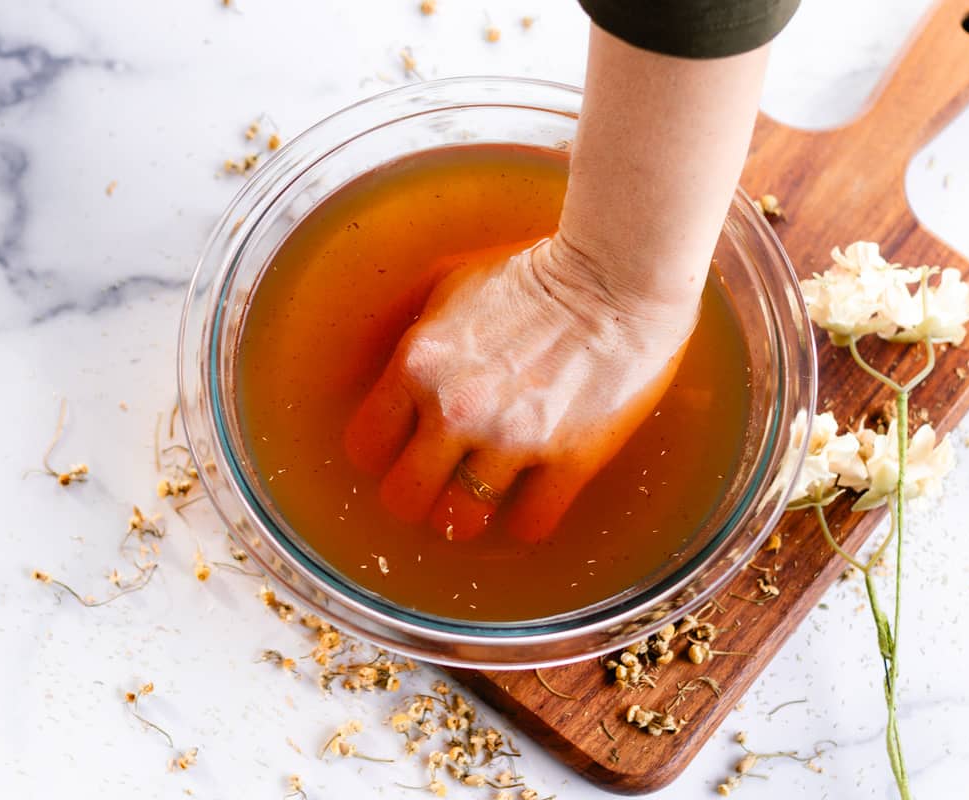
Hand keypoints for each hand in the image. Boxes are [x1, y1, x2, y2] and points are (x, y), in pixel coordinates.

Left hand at [344, 236, 694, 542]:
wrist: (619, 275)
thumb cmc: (532, 273)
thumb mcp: (445, 281)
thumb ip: (394, 326)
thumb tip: (349, 374)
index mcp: (419, 364)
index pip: (365, 446)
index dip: (384, 453)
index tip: (406, 447)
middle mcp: (456, 409)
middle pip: (404, 497)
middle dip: (420, 493)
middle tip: (443, 480)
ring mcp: (514, 438)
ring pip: (461, 519)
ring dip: (471, 511)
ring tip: (490, 489)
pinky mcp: (571, 458)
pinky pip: (530, 524)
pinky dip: (529, 517)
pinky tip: (536, 493)